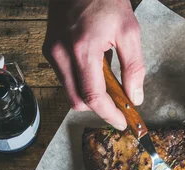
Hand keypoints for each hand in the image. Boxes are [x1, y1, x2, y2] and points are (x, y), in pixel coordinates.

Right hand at [43, 0, 145, 128]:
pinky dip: (82, 81)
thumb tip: (135, 97)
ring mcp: (52, 51)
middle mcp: (61, 53)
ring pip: (70, 90)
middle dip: (98, 108)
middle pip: (77, 101)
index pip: (92, 97)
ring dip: (90, 94)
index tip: (122, 122)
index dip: (108, 115)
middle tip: (119, 107)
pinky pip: (65, 77)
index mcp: (82, 49)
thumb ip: (134, 68)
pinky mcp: (49, 48)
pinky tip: (97, 69)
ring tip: (110, 82)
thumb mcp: (129, 32)